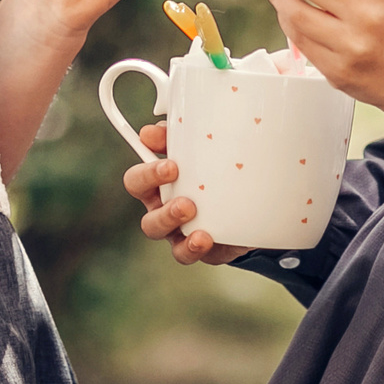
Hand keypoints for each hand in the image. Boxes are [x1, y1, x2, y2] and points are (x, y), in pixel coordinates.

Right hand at [122, 122, 247, 266]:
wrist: (246, 204)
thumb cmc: (213, 171)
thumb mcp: (201, 150)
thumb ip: (180, 137)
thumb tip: (153, 130)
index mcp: (158, 186)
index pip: (136, 181)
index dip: (147, 174)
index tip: (172, 166)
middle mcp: (163, 211)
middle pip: (146, 217)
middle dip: (162, 208)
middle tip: (185, 198)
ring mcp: (178, 234)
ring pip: (161, 235)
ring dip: (171, 222)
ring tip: (191, 211)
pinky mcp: (197, 249)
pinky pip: (186, 254)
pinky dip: (193, 247)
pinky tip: (206, 237)